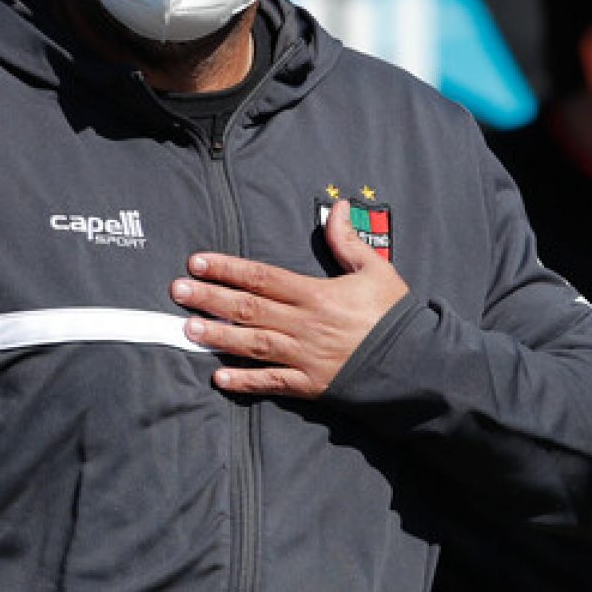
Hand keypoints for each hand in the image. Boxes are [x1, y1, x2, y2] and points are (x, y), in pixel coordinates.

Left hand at [170, 199, 409, 397]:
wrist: (413, 360)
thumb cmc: (393, 313)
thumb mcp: (375, 268)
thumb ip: (348, 240)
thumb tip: (338, 207)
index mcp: (317, 294)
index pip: (262, 278)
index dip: (228, 269)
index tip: (198, 262)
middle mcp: (304, 325)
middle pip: (249, 309)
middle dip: (210, 298)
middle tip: (178, 291)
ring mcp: (304, 357)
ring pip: (252, 344)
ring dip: (218, 336)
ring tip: (187, 329)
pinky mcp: (310, 384)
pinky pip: (271, 382)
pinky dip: (244, 381)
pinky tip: (219, 378)